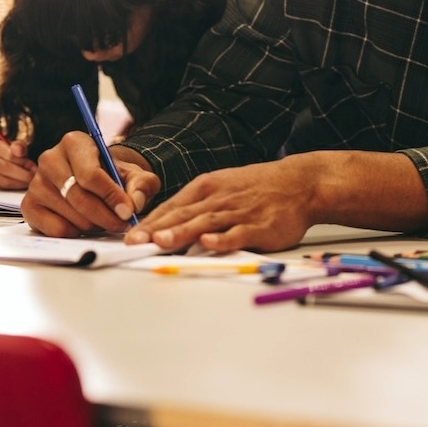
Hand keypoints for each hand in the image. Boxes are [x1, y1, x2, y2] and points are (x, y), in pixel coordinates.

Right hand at [0, 138, 34, 189]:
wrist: (1, 158)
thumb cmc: (10, 152)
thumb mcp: (16, 145)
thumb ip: (19, 146)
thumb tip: (19, 151)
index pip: (7, 155)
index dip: (21, 161)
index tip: (32, 166)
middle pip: (4, 168)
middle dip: (22, 173)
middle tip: (33, 175)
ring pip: (3, 180)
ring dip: (20, 182)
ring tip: (30, 180)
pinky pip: (3, 188)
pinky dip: (15, 186)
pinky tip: (23, 184)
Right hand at [21, 132, 157, 236]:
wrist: (94, 181)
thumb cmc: (112, 175)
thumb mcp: (135, 174)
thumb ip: (141, 185)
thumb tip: (134, 203)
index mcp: (74, 142)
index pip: (90, 175)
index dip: (111, 197)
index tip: (127, 212)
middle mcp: (50, 159)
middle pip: (78, 197)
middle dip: (105, 216)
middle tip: (120, 224)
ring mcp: (36, 183)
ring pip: (70, 215)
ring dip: (93, 225)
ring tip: (102, 220)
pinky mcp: (29, 205)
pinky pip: (55, 229)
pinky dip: (74, 233)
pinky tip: (82, 224)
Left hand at [125, 156, 312, 251]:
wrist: (299, 184)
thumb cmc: (257, 189)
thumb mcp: (222, 188)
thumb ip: (196, 207)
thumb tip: (167, 225)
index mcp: (206, 188)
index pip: (172, 207)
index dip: (149, 222)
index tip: (128, 236)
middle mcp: (218, 198)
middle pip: (182, 215)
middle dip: (155, 230)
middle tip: (133, 242)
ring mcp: (238, 212)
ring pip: (205, 222)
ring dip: (181, 232)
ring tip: (160, 242)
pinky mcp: (259, 226)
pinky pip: (238, 233)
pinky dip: (223, 238)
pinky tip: (208, 242)